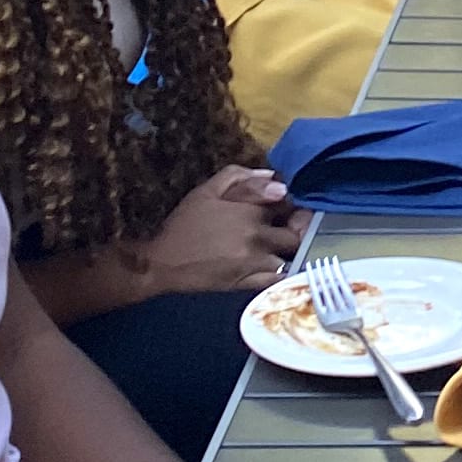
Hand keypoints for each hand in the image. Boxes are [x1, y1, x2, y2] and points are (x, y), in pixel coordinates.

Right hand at [138, 165, 305, 295]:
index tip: (285, 206)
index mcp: (249, 210)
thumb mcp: (207, 191)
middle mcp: (258, 236)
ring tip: (285, 247)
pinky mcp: (249, 284)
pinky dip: (287, 273)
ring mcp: (255, 262)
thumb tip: (273, 177)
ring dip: (293, 250)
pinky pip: (280, 280)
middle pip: (297, 231)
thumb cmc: (184, 225)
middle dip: (299, 226)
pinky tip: (283, 268)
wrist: (163, 263)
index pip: (286, 202)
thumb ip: (240, 177)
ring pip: (292, 256)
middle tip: (291, 226)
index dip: (288, 203)